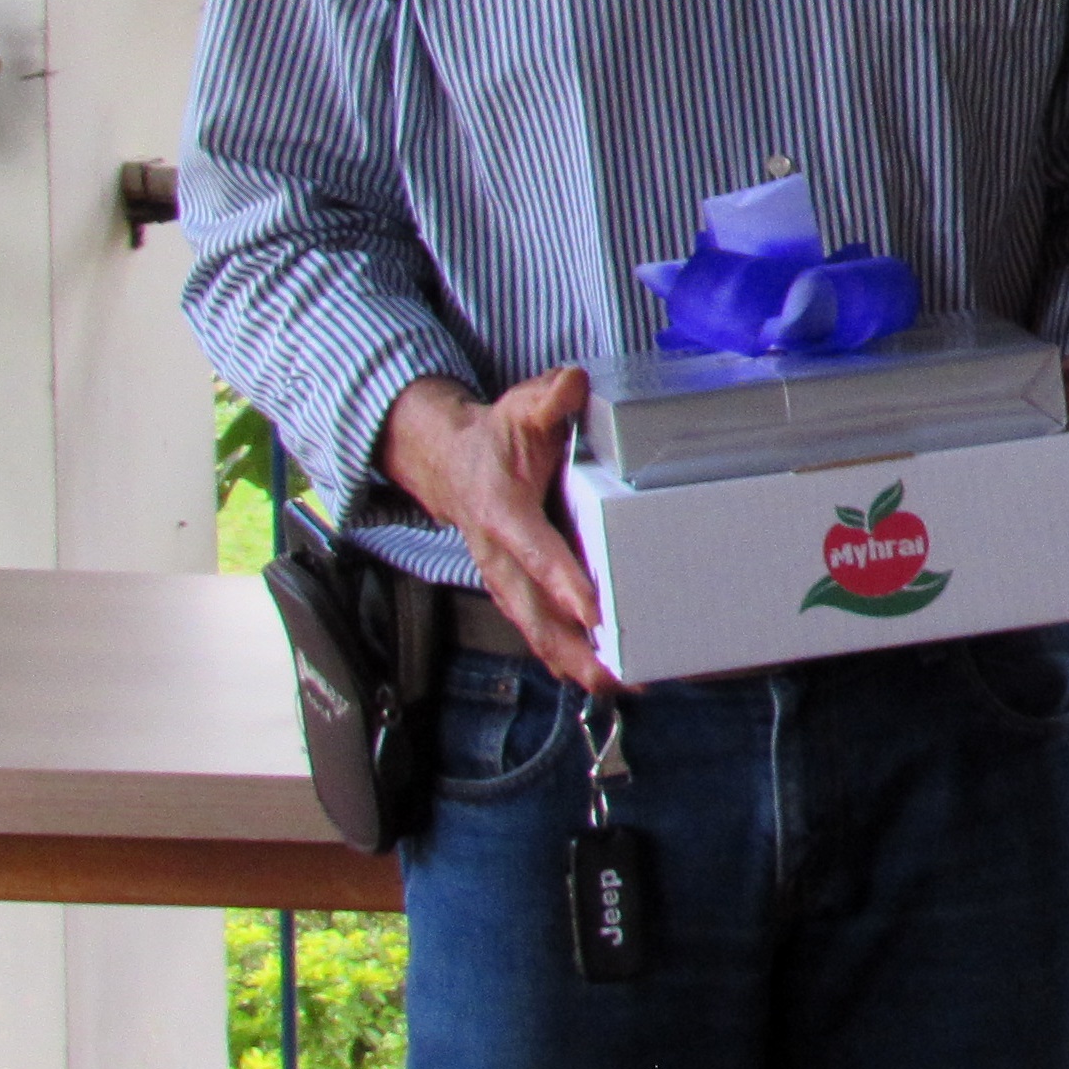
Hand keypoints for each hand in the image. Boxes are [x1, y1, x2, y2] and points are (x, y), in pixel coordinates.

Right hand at [377, 368, 614, 695]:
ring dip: (572, 662)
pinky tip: (599, 677)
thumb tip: (572, 383)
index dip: (562, 582)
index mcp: (502, 511)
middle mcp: (498, 555)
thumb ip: (547, 398)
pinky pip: (537, 628)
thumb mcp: (518, 408)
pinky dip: (565, 655)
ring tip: (619, 685)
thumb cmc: (494, 437)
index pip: (535, 552)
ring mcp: (503, 578)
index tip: (593, 610)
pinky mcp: (513, 589)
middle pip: (533, 612)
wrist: (448, 462)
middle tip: (614, 673)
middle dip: (571, 646)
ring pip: (535, 629)